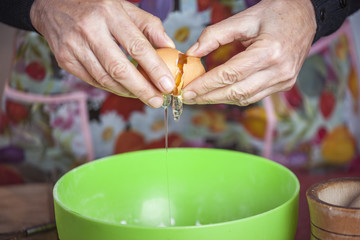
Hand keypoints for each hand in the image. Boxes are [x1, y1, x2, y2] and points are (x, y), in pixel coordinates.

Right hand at [30, 0, 175, 107]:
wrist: (53, 5)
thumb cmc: (96, 7)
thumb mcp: (125, 7)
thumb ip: (150, 26)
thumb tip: (170, 48)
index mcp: (109, 14)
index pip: (137, 46)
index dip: (154, 69)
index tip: (168, 85)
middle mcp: (89, 30)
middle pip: (119, 69)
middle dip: (142, 89)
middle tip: (157, 100)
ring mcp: (74, 46)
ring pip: (106, 79)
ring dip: (128, 92)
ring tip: (144, 96)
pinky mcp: (65, 60)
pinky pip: (93, 81)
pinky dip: (112, 88)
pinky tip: (125, 89)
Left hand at [183, 0, 315, 105]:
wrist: (304, 15)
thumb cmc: (275, 12)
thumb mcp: (243, 18)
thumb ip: (214, 35)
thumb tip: (191, 54)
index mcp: (270, 51)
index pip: (229, 75)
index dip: (205, 85)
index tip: (187, 91)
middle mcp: (279, 70)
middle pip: (236, 92)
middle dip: (208, 97)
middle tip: (187, 98)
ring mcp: (284, 80)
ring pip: (244, 98)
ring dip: (220, 99)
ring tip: (199, 97)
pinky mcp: (284, 84)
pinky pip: (254, 96)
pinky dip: (234, 96)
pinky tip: (219, 93)